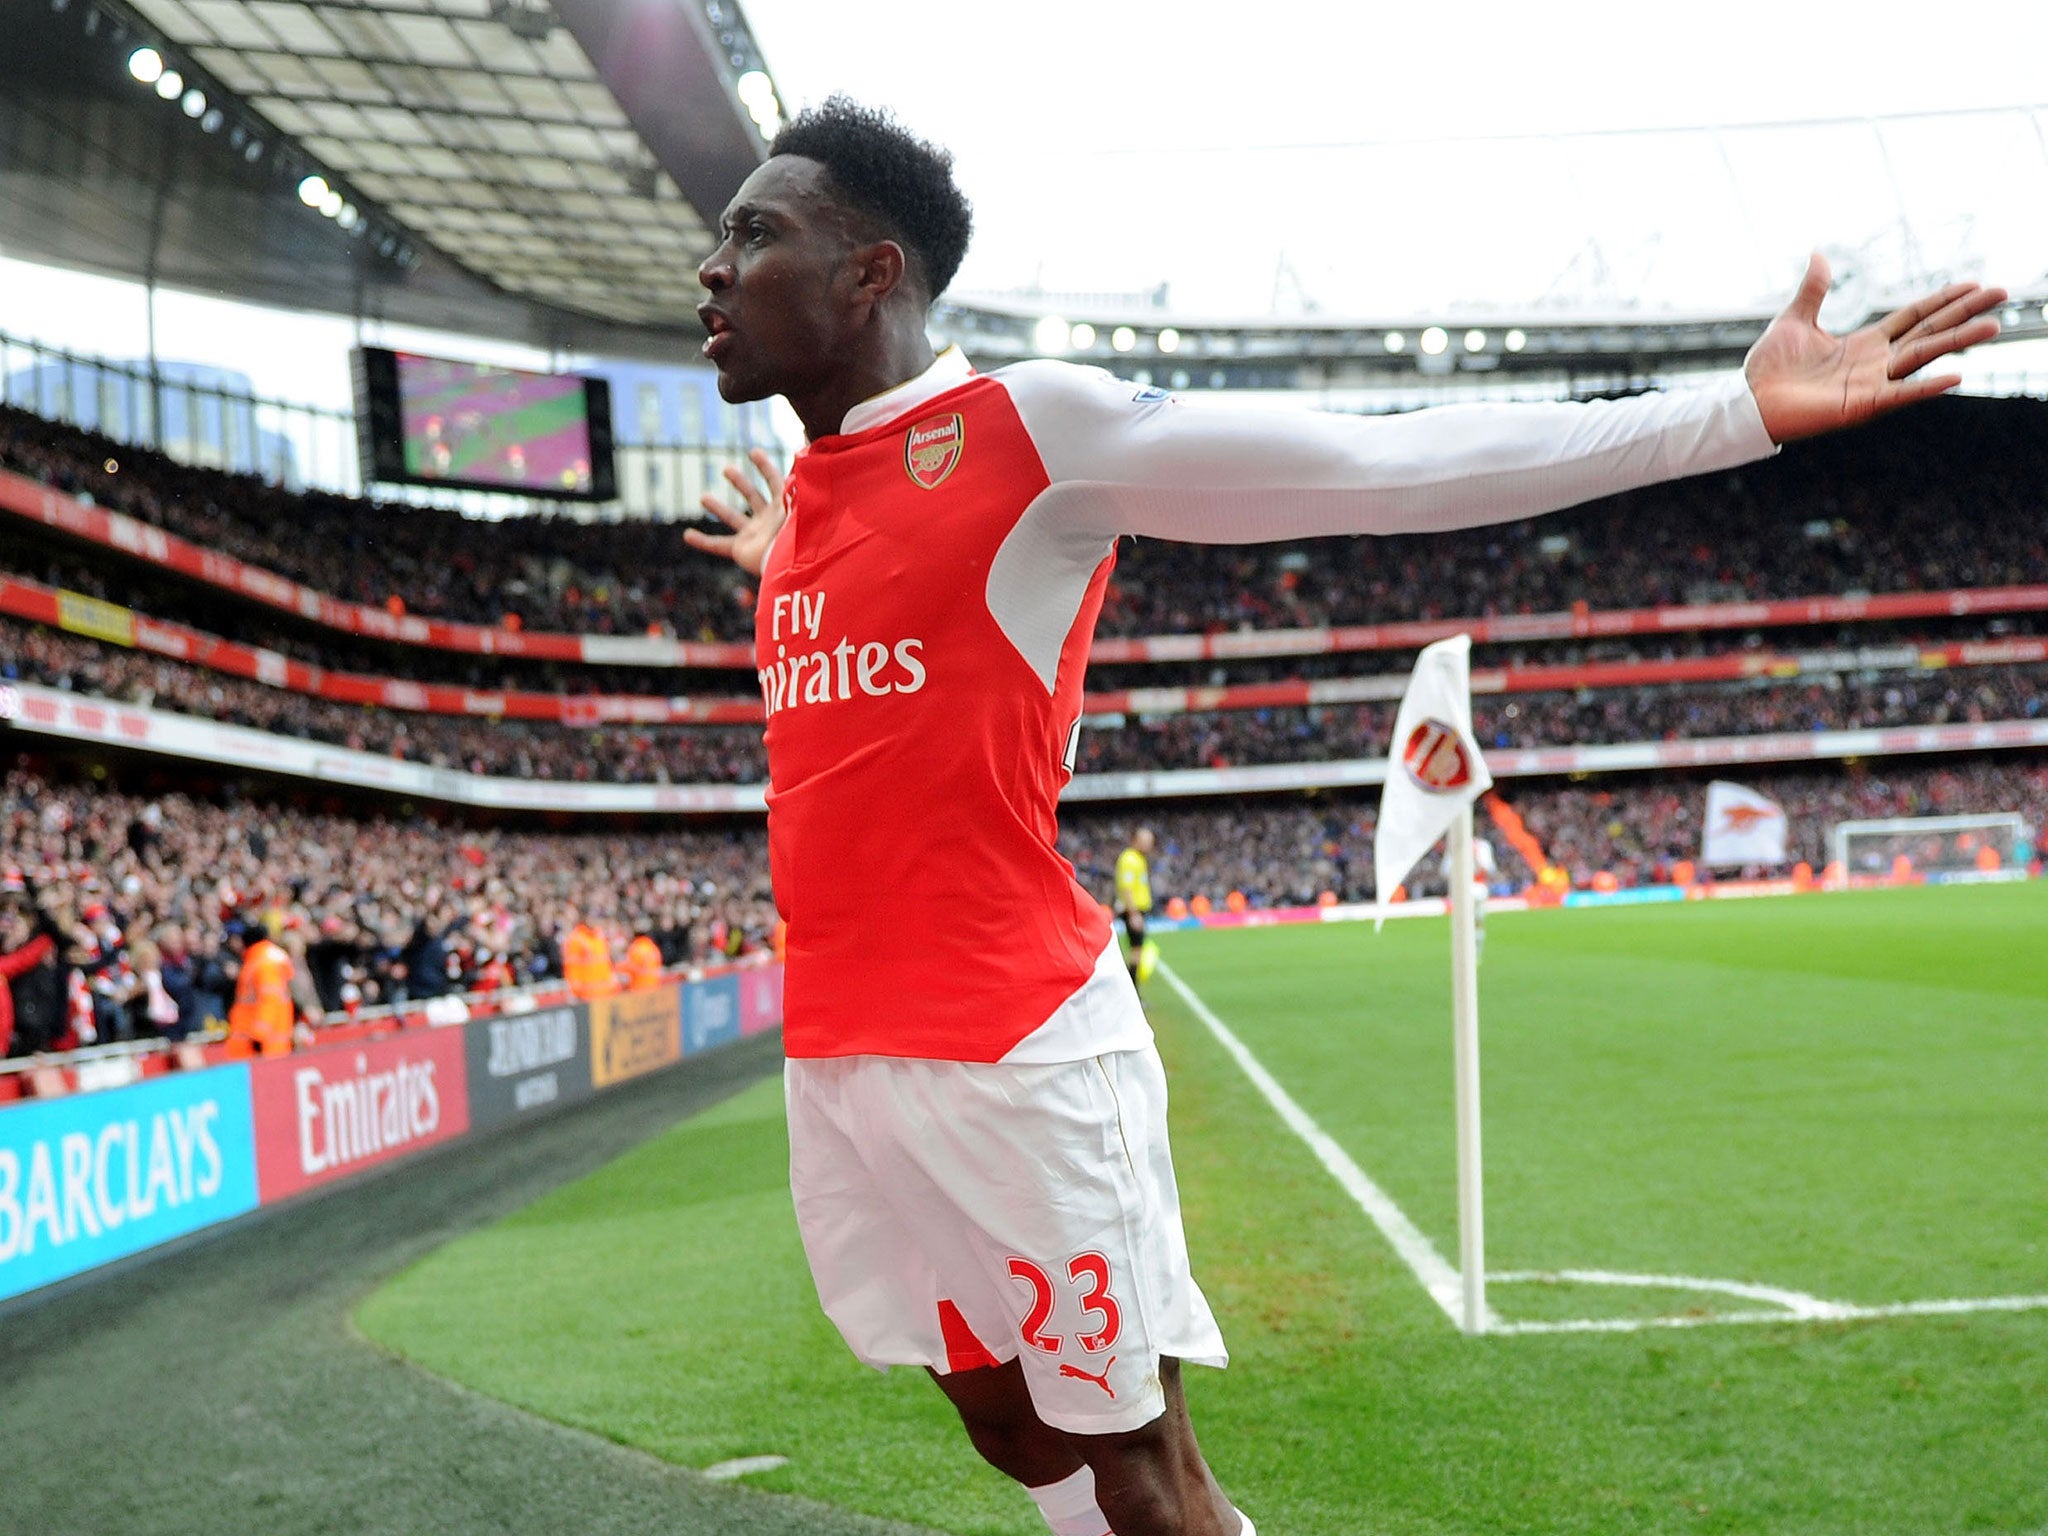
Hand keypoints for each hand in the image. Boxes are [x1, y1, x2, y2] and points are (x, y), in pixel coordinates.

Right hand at [684, 447, 787, 577]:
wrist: (788, 563)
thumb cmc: (796, 534)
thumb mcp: (798, 505)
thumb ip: (795, 485)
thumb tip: (799, 460)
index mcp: (783, 507)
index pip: (775, 482)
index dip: (765, 466)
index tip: (753, 452)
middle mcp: (767, 520)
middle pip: (752, 497)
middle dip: (740, 482)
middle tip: (727, 469)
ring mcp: (753, 535)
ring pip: (733, 518)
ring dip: (718, 508)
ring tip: (703, 497)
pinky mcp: (741, 551)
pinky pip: (718, 545)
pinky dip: (703, 542)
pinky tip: (688, 535)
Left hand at [1745, 253, 2004, 442]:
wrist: (1749, 402)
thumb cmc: (1770, 368)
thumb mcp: (1795, 319)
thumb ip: (1814, 290)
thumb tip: (1820, 254)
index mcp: (1865, 343)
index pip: (1915, 316)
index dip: (1943, 299)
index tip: (1974, 284)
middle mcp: (1876, 363)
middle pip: (1930, 331)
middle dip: (1965, 313)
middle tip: (2002, 294)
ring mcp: (1873, 384)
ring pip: (1923, 357)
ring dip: (1958, 342)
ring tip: (1994, 326)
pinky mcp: (1862, 406)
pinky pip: (1900, 395)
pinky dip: (1926, 387)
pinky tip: (1956, 377)